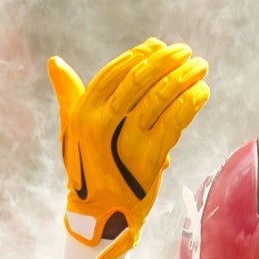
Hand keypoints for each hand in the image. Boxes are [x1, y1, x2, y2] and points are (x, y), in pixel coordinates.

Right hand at [48, 39, 208, 258]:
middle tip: (186, 52)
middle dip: (167, 61)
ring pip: (160, 98)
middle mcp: (101, 123)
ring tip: (200, 68)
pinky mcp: (149, 157)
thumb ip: (69, 93)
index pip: (115, 72)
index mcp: (84, 112)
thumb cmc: (88, 166)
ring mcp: (125, 140)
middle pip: (139, 80)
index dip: (140, 56)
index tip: (160, 46)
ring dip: (184, 78)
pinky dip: (191, 104)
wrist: (100, 212)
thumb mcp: (71, 129)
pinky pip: (174, 122)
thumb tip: (56, 61)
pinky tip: (202, 93)